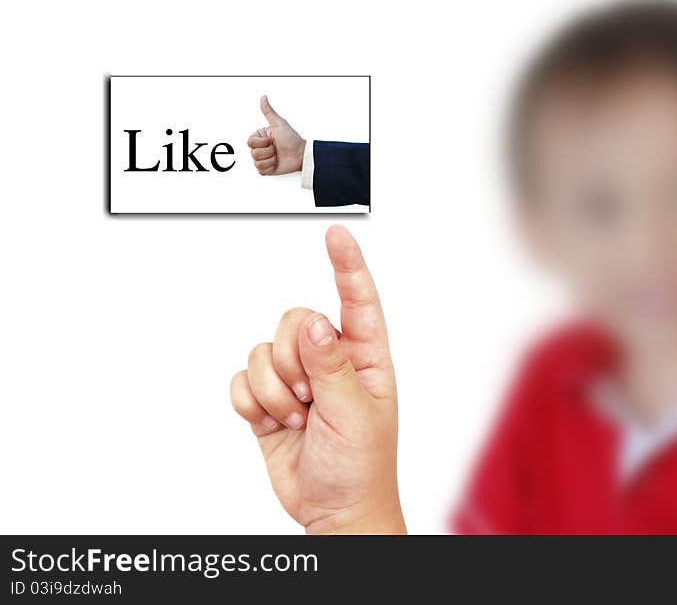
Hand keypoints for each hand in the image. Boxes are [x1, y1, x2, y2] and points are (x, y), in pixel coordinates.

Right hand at [230, 226, 404, 533]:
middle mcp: (330, 361)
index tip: (337, 234)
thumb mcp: (355, 416)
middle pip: (295, 320)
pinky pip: (243, 380)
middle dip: (293, 362)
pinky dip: (252, 403)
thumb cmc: (361, 467)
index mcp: (365, 359)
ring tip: (298, 419)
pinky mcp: (269, 401)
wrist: (332, 510)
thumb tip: (317, 323)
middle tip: (309, 400)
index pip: (357, 302)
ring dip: (274, 391)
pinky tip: (274, 425)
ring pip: (264, 351)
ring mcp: (297, 380)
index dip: (347, 266)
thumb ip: (333, 367)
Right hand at [246, 95, 306, 175]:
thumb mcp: (279, 124)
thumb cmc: (292, 139)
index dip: (262, 142)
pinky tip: (276, 162)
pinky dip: (270, 167)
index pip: (250, 142)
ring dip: (270, 159)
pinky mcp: (266, 169)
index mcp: (260, 137)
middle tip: (276, 148)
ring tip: (278, 155)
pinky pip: (261, 170)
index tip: (271, 139)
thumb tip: (263, 98)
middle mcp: (260, 147)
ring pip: (257, 162)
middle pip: (253, 153)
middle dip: (268, 151)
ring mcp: (263, 158)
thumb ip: (269, 111)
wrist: (300, 155)